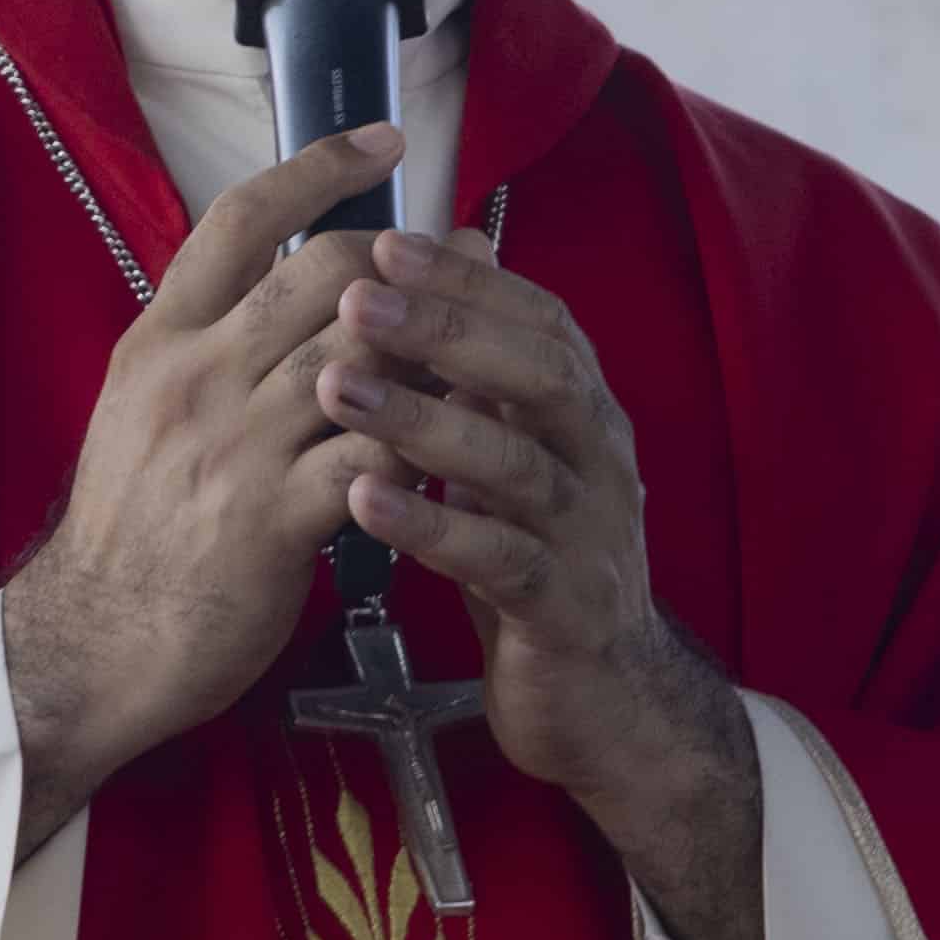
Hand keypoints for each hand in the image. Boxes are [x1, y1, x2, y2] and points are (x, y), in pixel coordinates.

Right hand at [0, 123, 400, 840]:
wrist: (90, 644)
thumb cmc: (131, 531)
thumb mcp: (145, 412)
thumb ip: (209, 349)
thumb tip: (287, 292)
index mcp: (160, 340)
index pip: (240, 218)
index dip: (319, 166)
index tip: (385, 141)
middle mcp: (194, 375)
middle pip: (325, 272)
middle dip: (409, 263)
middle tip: (467, 267)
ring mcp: (232, 445)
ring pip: (362, 356)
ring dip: (433, 351)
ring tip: (480, 353)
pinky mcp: (270, 519)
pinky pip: (372, 457)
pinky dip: (421, 447)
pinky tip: (454, 450)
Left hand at [313, 231, 768, 939]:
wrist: (604, 699)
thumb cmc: (535, 560)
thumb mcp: (513, 460)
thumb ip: (483, 381)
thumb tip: (437, 274)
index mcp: (584, 416)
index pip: (539, 321)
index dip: (467, 281)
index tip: (384, 241)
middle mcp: (600, 462)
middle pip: (539, 375)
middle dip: (448, 329)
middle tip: (355, 295)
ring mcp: (590, 538)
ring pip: (516, 466)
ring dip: (424, 420)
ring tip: (335, 386)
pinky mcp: (563, 614)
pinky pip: (501, 561)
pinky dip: (434, 528)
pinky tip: (363, 499)